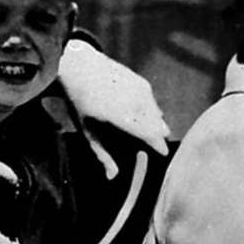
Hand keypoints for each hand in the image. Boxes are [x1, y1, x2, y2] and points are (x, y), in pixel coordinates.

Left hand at [59, 41, 170, 177]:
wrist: (80, 66)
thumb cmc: (80, 102)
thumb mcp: (86, 130)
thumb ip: (101, 154)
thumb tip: (112, 177)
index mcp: (117, 114)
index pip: (147, 133)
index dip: (158, 145)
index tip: (164, 154)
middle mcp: (132, 100)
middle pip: (156, 125)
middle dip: (159, 136)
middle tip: (159, 146)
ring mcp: (139, 89)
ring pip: (157, 114)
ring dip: (156, 124)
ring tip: (153, 131)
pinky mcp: (142, 82)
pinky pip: (152, 103)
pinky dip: (151, 111)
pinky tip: (145, 115)